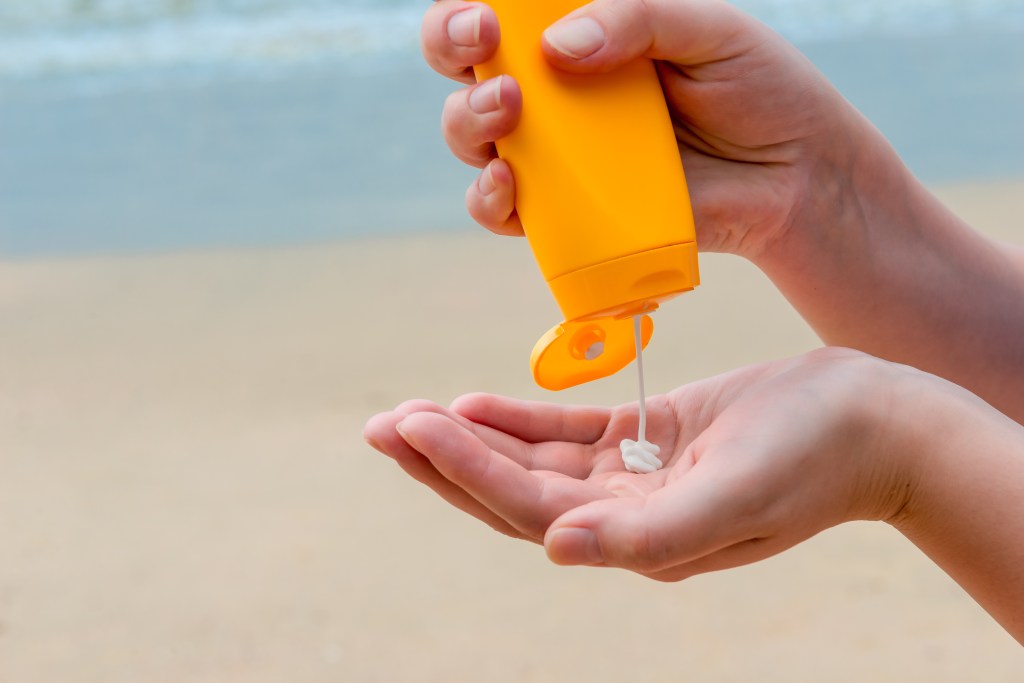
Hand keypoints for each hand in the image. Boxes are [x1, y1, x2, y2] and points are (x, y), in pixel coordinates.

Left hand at [364, 348, 915, 578]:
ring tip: (409, 414)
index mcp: (638, 539)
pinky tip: (475, 402)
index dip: (465, 469)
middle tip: (380, 426)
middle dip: (444, 460)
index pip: (528, 507)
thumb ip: (650, 533)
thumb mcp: (736, 496)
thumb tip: (558, 549)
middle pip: (512, 491)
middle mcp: (625, 516)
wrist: (875, 423)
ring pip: (531, 461)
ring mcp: (634, 478)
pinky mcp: (649, 438)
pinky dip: (520, 420)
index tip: (411, 426)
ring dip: (471, 436)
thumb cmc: (815, 456)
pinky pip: (568, 432)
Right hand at [421, 0, 862, 257]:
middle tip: (483, 50)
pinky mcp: (569, 214)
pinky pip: (504, 212)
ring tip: (505, 113)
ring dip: (467, 123)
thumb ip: (639, 19)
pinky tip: (508, 185)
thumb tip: (556, 47)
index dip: (468, 9)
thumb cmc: (759, 91)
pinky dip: (489, 201)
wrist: (795, 179)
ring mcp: (559, 155)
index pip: (505, 12)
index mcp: (585, 34)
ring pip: (472, 138)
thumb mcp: (710, 30)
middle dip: (452, 51)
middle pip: (466, 68)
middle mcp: (558, 93)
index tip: (483, 13)